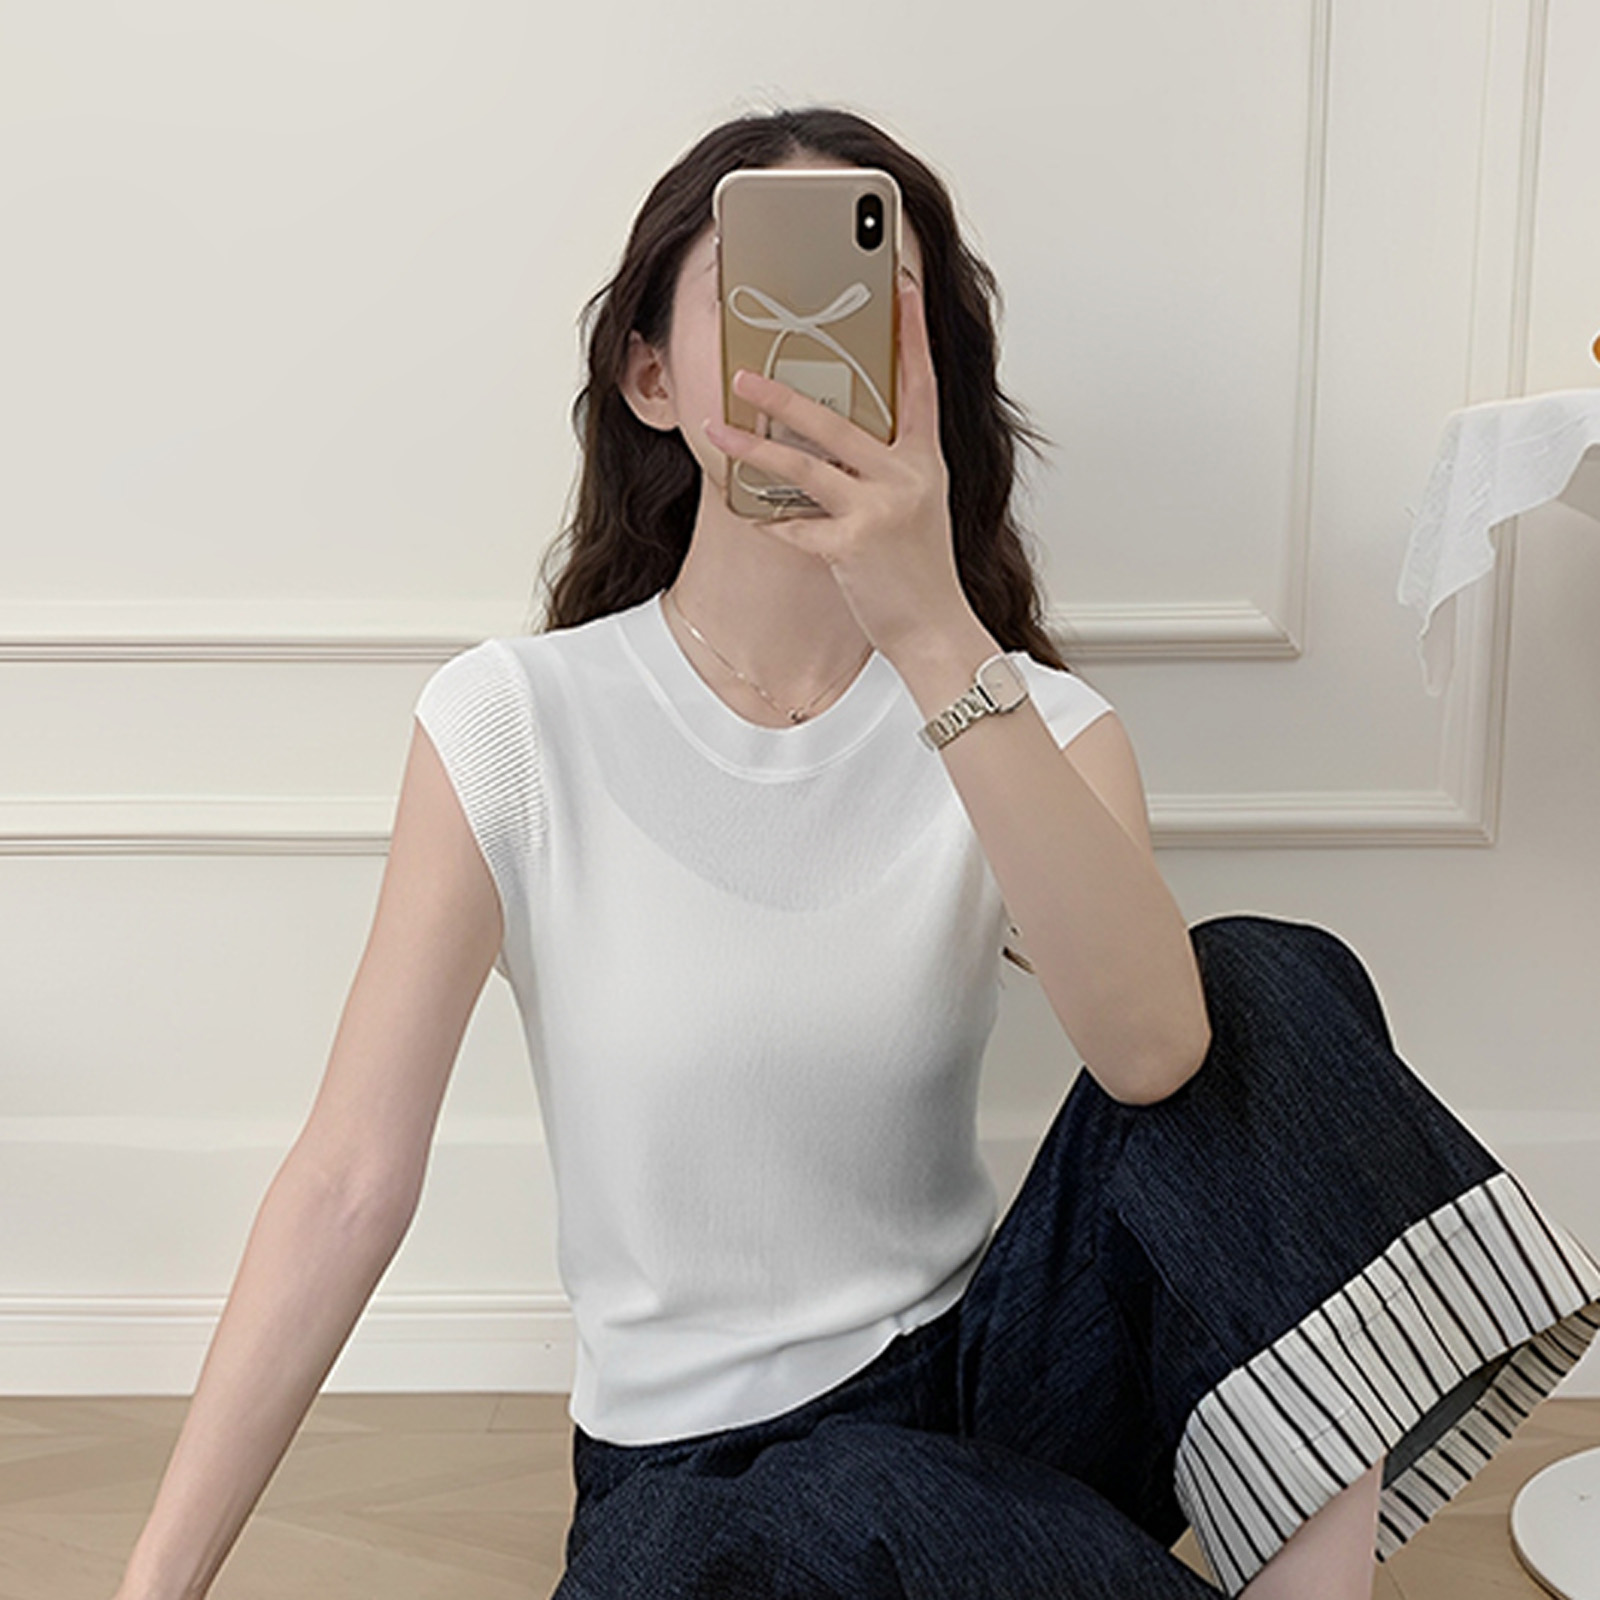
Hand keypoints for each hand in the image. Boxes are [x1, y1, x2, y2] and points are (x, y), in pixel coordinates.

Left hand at [704, 280, 975, 665]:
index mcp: (923, 461)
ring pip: (805, 467)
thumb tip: (839, 439)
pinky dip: (771, 523)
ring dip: (755, 448)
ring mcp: (878, 510)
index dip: (911, 336)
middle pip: (838, 421)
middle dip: (785, 395)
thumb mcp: (917, 505)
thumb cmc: (921, 570)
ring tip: (717, 431)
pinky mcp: (853, 545)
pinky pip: (796, 527)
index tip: (900, 290)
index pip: (919, 385)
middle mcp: (904, 477)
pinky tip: (751, 516)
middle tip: (744, 372)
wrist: (936, 628)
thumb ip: (886, 468)